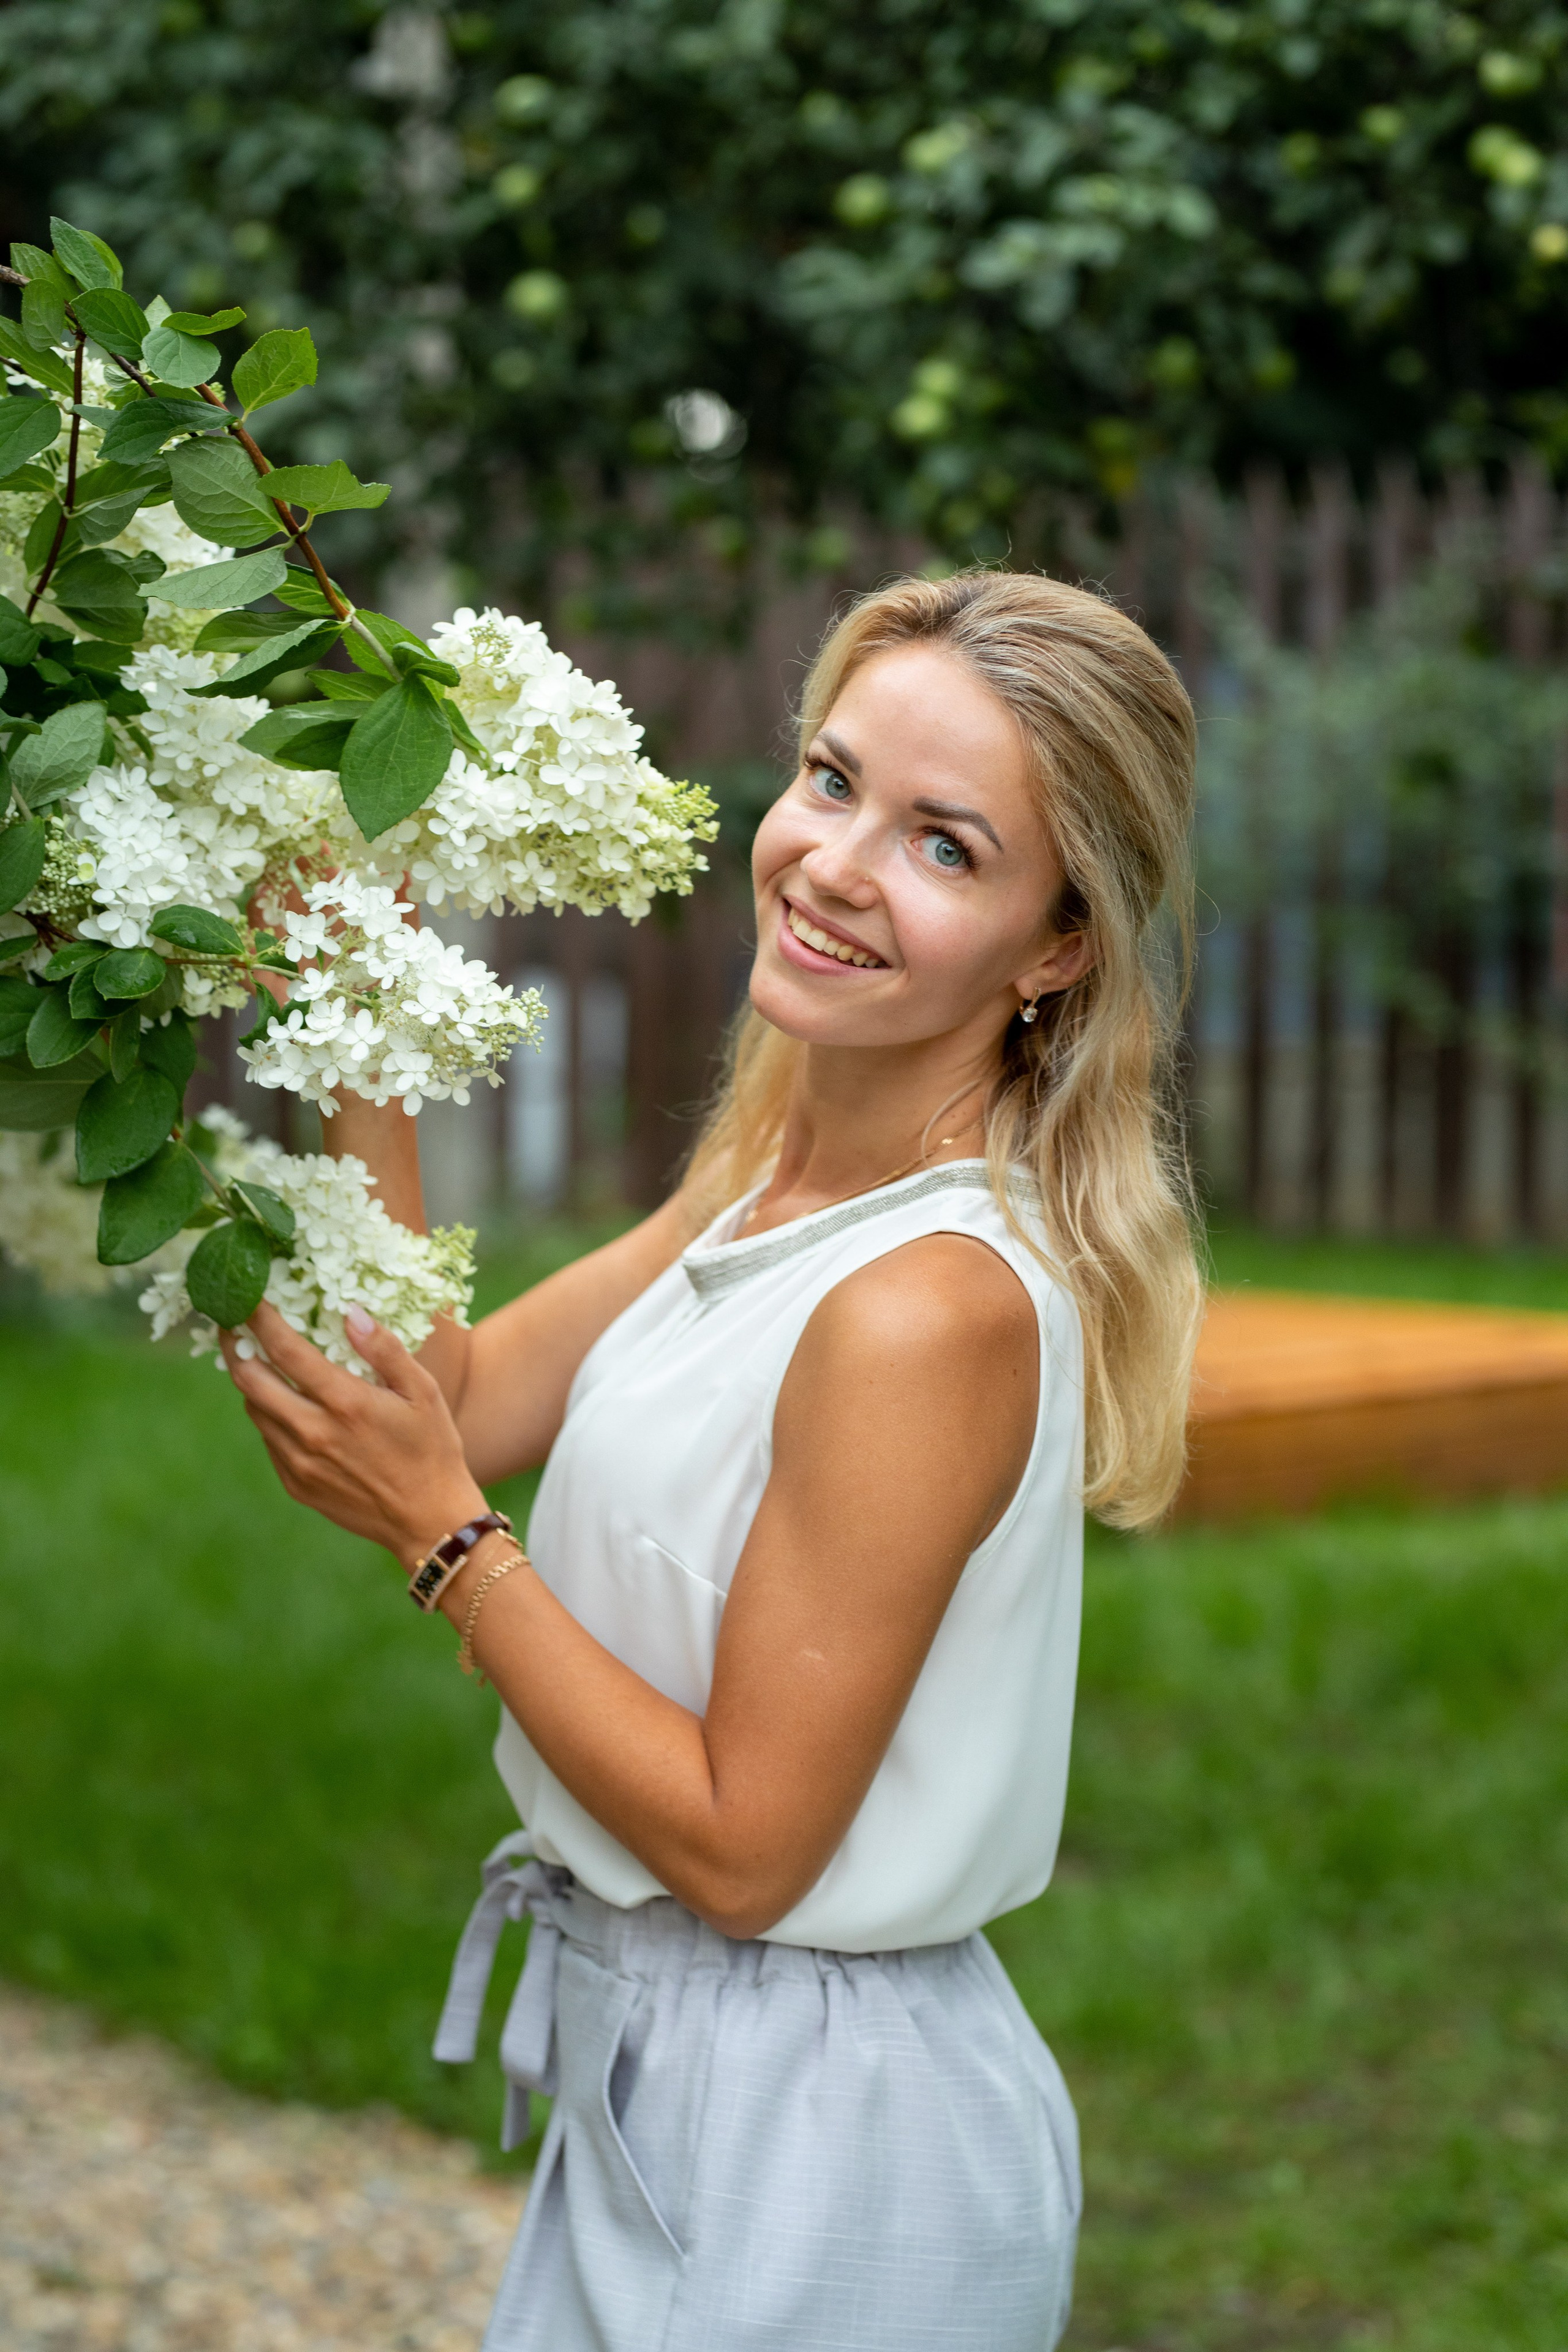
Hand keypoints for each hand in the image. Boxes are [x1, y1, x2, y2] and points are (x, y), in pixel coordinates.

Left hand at [220, 1300, 487, 1567]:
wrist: (427, 1520)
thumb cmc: (432, 1448)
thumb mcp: (423, 1391)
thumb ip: (383, 1349)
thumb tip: (349, 1312)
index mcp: (345, 1403)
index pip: (284, 1349)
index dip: (258, 1318)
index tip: (244, 1296)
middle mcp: (313, 1432)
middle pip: (250, 1380)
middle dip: (234, 1345)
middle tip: (232, 1323)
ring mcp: (299, 1462)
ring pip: (254, 1409)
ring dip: (251, 1381)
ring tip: (259, 1360)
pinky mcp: (295, 1484)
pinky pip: (269, 1439)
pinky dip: (270, 1414)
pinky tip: (288, 1406)